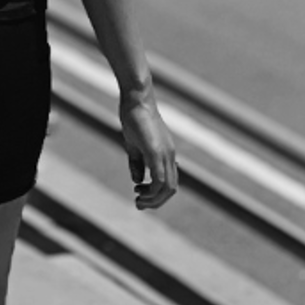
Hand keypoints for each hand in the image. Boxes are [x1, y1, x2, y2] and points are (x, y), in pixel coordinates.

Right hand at [120, 85, 177, 209]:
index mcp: (166, 154)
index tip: (139, 195)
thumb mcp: (134, 145)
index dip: (157, 194)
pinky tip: (138, 189)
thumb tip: (138, 181)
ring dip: (154, 199)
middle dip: (156, 202)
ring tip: (138, 201)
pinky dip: (151, 189)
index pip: (169, 182)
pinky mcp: (156, 152)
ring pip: (167, 187)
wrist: (136, 99)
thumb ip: (137, 163)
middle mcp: (169, 156)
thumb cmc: (133, 118)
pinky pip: (159, 178)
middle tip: (139, 204)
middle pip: (171, 189)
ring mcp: (165, 154)